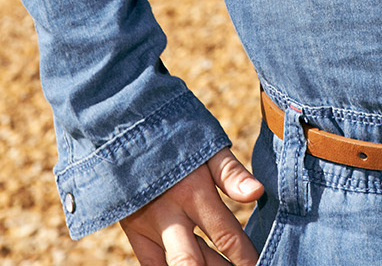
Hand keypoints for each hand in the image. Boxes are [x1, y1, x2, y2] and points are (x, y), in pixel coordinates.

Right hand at [120, 148, 263, 265]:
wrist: (123, 128)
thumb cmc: (173, 135)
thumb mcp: (205, 146)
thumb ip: (231, 173)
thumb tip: (258, 193)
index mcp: (194, 192)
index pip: (226, 235)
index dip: (245, 256)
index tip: (259, 264)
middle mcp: (170, 216)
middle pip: (196, 261)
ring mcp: (149, 228)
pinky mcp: (134, 234)